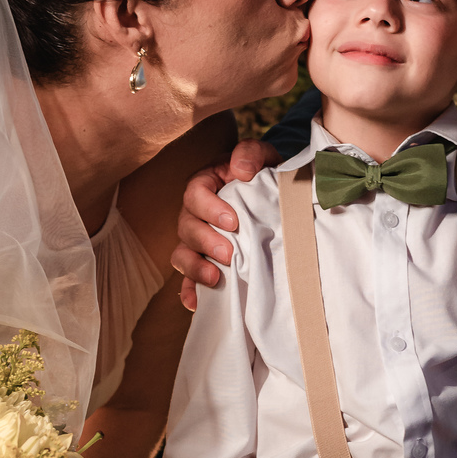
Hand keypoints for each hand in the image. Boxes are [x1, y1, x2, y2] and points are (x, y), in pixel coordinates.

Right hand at [170, 139, 279, 310]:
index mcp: (205, 184)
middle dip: (204, 241)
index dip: (209, 209)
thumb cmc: (265, 174)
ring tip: (214, 278)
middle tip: (228, 252)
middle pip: (186, 227)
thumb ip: (251, 153)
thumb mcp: (264, 156)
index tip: (232, 221)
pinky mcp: (204, 261)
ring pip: (182, 254)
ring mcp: (197, 240)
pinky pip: (188, 278)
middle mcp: (195, 213)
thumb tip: (241, 170)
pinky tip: (196, 304)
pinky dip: (190, 291)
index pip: (194, 194)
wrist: (274, 196)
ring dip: (194, 267)